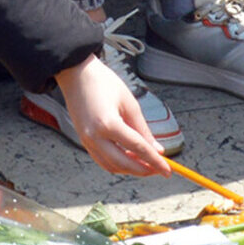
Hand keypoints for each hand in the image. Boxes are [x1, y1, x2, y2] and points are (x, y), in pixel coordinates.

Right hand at [55, 54, 169, 176]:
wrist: (76, 74)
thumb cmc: (103, 83)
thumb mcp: (130, 104)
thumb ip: (144, 130)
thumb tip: (157, 149)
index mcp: (109, 124)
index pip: (138, 149)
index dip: (155, 162)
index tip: (168, 170)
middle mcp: (95, 136)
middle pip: (124, 164)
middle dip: (144, 170)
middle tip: (160, 169)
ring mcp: (87, 140)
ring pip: (112, 166)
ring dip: (131, 169)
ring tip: (147, 164)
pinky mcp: (84, 140)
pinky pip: (102, 160)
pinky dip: (118, 164)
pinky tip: (131, 159)